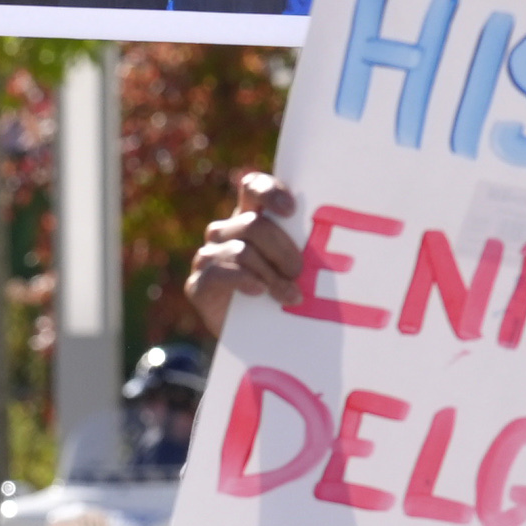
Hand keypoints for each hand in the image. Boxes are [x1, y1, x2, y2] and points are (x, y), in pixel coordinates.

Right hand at [181, 174, 302, 339]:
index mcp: (249, 217)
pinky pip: (219, 273)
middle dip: (282, 249)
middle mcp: (225, 232)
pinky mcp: (198, 284)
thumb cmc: (280, 295)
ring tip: (290, 296)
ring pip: (241, 251)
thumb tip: (327, 245)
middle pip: (254, 225)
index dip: (270, 192)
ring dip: (270, 274)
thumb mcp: (294, 268)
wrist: (253, 338)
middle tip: (299, 272)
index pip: (253, 187)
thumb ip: (301, 249)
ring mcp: (208, 256)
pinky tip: (259, 291)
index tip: (291, 211)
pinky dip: (244, 281)